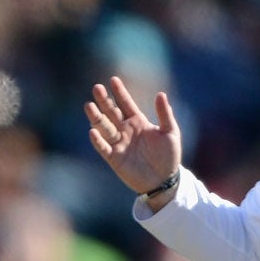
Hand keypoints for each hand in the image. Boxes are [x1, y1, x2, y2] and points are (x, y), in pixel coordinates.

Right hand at [86, 76, 182, 201]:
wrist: (164, 180)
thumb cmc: (169, 155)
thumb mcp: (170, 132)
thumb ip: (164, 114)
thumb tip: (160, 94)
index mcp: (138, 122)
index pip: (126, 104)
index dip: (120, 92)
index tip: (113, 80)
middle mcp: (125, 131)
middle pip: (111, 113)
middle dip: (104, 101)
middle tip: (96, 88)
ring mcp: (118, 144)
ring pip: (104, 127)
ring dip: (96, 117)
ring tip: (88, 106)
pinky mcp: (114, 159)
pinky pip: (103, 148)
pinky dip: (98, 141)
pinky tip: (92, 132)